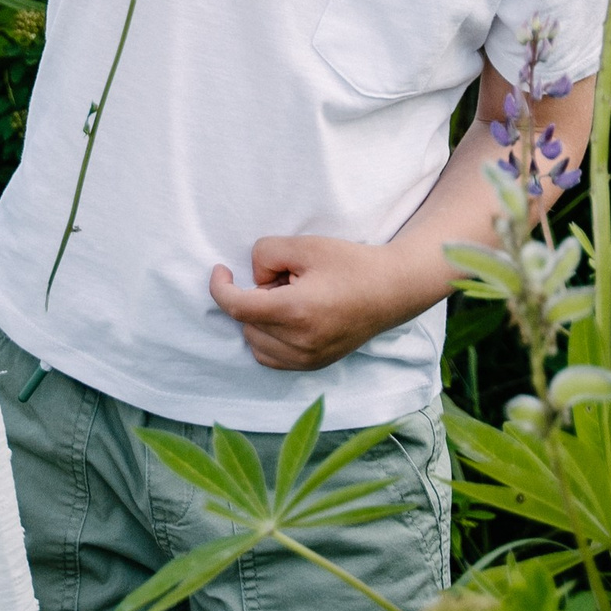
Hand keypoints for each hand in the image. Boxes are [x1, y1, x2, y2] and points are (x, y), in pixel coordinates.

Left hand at [208, 232, 438, 371]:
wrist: (390, 290)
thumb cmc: (350, 264)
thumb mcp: (305, 245)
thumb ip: (267, 255)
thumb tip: (253, 279)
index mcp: (295, 312)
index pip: (237, 307)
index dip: (220, 287)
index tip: (220, 270)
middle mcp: (299, 344)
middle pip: (246, 323)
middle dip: (252, 297)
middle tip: (282, 277)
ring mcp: (307, 359)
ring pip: (256, 344)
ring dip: (259, 319)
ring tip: (289, 296)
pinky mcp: (314, 365)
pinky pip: (272, 358)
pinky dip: (268, 338)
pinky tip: (287, 317)